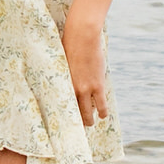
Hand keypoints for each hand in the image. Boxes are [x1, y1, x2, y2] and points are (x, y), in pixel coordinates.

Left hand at [60, 7, 108, 124]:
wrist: (82, 37)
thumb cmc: (69, 45)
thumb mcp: (61, 62)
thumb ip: (63, 74)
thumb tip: (61, 78)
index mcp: (61, 83)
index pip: (61, 104)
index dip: (62, 114)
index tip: (62, 121)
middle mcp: (72, 89)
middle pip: (74, 111)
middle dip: (76, 120)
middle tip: (77, 126)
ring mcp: (86, 88)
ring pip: (88, 111)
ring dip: (90, 119)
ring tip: (91, 123)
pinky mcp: (97, 85)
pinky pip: (101, 104)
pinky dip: (103, 111)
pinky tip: (103, 116)